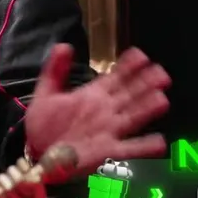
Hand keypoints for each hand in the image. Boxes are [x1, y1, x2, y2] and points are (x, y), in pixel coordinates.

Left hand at [24, 45, 169, 174]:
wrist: (36, 152)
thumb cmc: (44, 123)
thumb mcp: (46, 92)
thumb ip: (55, 69)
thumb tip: (65, 44)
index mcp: (92, 94)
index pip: (115, 76)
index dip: (128, 66)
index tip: (141, 55)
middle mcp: (105, 110)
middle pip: (130, 94)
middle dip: (146, 82)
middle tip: (160, 72)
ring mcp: (109, 130)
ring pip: (133, 117)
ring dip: (147, 108)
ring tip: (161, 99)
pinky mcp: (109, 152)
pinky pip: (131, 149)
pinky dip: (145, 146)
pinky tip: (159, 142)